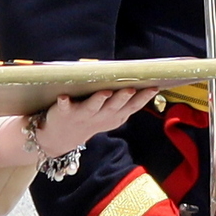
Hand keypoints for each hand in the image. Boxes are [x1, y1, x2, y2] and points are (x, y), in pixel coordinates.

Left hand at [30, 88, 157, 155]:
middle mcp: (100, 116)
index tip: (154, 87)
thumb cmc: (90, 117)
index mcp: (114, 115)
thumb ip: (121, 100)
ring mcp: (82, 116)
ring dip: (99, 100)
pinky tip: (63, 97)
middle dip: (123, 98)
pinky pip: (64, 108)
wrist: (60, 137)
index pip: (132, 106)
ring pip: (93, 108)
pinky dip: (64, 103)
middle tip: (132, 89)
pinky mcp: (64, 113)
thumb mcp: (109, 113)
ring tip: (105, 92)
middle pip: (113, 107)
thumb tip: (136, 77)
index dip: (144, 98)